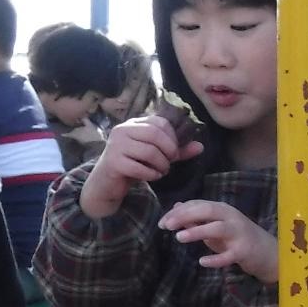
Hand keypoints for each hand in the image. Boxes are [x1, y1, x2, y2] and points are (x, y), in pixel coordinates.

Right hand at [80, 114, 202, 218]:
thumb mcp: (156, 156)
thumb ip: (177, 151)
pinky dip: (152, 174)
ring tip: (161, 171)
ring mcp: (115, 146)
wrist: (107, 183)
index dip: (172, 138)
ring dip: (162, 165)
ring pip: (150, 152)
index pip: (160, 123)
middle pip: (155, 134)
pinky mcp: (113, 162)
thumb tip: (200, 146)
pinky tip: (152, 176)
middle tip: (170, 162)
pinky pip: (140, 168)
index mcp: (133, 124)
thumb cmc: (133, 165)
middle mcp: (122, 130)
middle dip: (170, 151)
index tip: (173, 152)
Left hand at [161, 200, 279, 283]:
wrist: (268, 252)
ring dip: (198, 231)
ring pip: (217, 228)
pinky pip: (228, 255)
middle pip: (207, 211)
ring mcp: (239, 234)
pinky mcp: (244, 251)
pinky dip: (215, 259)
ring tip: (179, 238)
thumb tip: (176, 207)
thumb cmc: (237, 238)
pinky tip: (202, 262)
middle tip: (166, 226)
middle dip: (185, 216)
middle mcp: (231, 217)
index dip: (179, 211)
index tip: (163, 222)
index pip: (198, 205)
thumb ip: (198, 217)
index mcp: (223, 209)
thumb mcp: (216, 225)